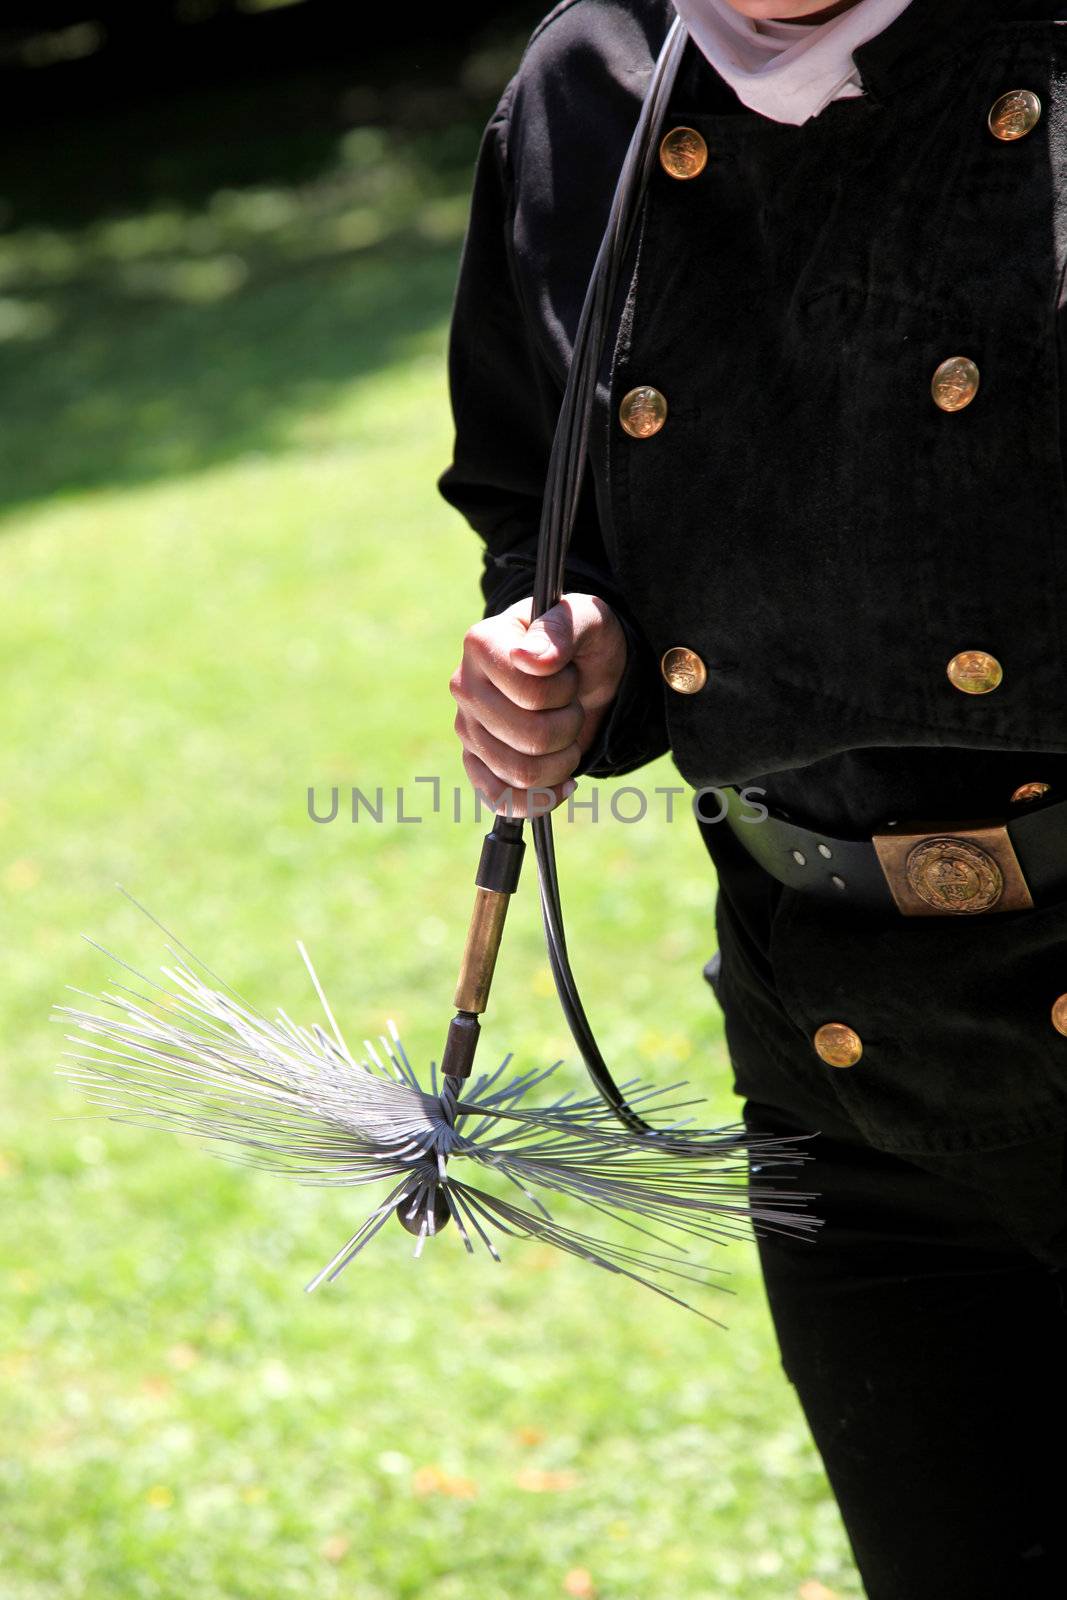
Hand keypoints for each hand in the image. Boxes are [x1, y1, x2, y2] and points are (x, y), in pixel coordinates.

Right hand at [450, 593, 626, 815]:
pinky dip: (539, 799)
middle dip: (569, 728)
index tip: (567, 672)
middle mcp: (465, 687)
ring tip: (566, 736)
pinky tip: (560, 781)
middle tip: (571, 705)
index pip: (531, 694)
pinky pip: (501, 799)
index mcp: (482, 644)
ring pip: (521, 773)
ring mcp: (466, 728)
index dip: (564, 691)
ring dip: (562, 761)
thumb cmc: (581, 640)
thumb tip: (531, 659)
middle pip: (530, 739)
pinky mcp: (475, 762)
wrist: (581, 669)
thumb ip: (562, 629)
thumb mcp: (587, 619)